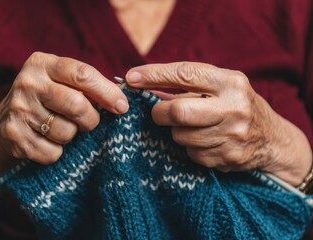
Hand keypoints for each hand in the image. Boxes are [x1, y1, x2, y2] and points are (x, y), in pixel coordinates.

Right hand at [0, 52, 128, 163]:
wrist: (5, 122)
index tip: (122, 107)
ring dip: (72, 136)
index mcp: (43, 64)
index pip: (83, 75)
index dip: (107, 92)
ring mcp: (18, 109)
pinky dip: (56, 151)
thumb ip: (87, 86)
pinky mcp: (13, 135)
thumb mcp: (61, 82)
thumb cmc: (46, 100)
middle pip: (77, 106)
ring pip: (67, 132)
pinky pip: (53, 152)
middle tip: (88, 121)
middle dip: (91, 119)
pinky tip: (46, 141)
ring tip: (60, 128)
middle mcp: (28, 83)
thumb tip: (121, 102)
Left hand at [126, 62, 311, 184]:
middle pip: (179, 111)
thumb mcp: (221, 86)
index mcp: (231, 82)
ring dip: (177, 132)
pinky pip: (191, 154)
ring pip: (181, 136)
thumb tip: (142, 83)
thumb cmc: (236, 105)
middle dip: (160, 113)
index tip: (131, 77)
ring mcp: (232, 135)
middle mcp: (234, 108)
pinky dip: (190, 147)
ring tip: (193, 127)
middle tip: (158, 113)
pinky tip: (205, 142)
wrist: (271, 139)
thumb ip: (188, 84)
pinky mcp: (228, 157)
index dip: (154, 75)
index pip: (185, 74)